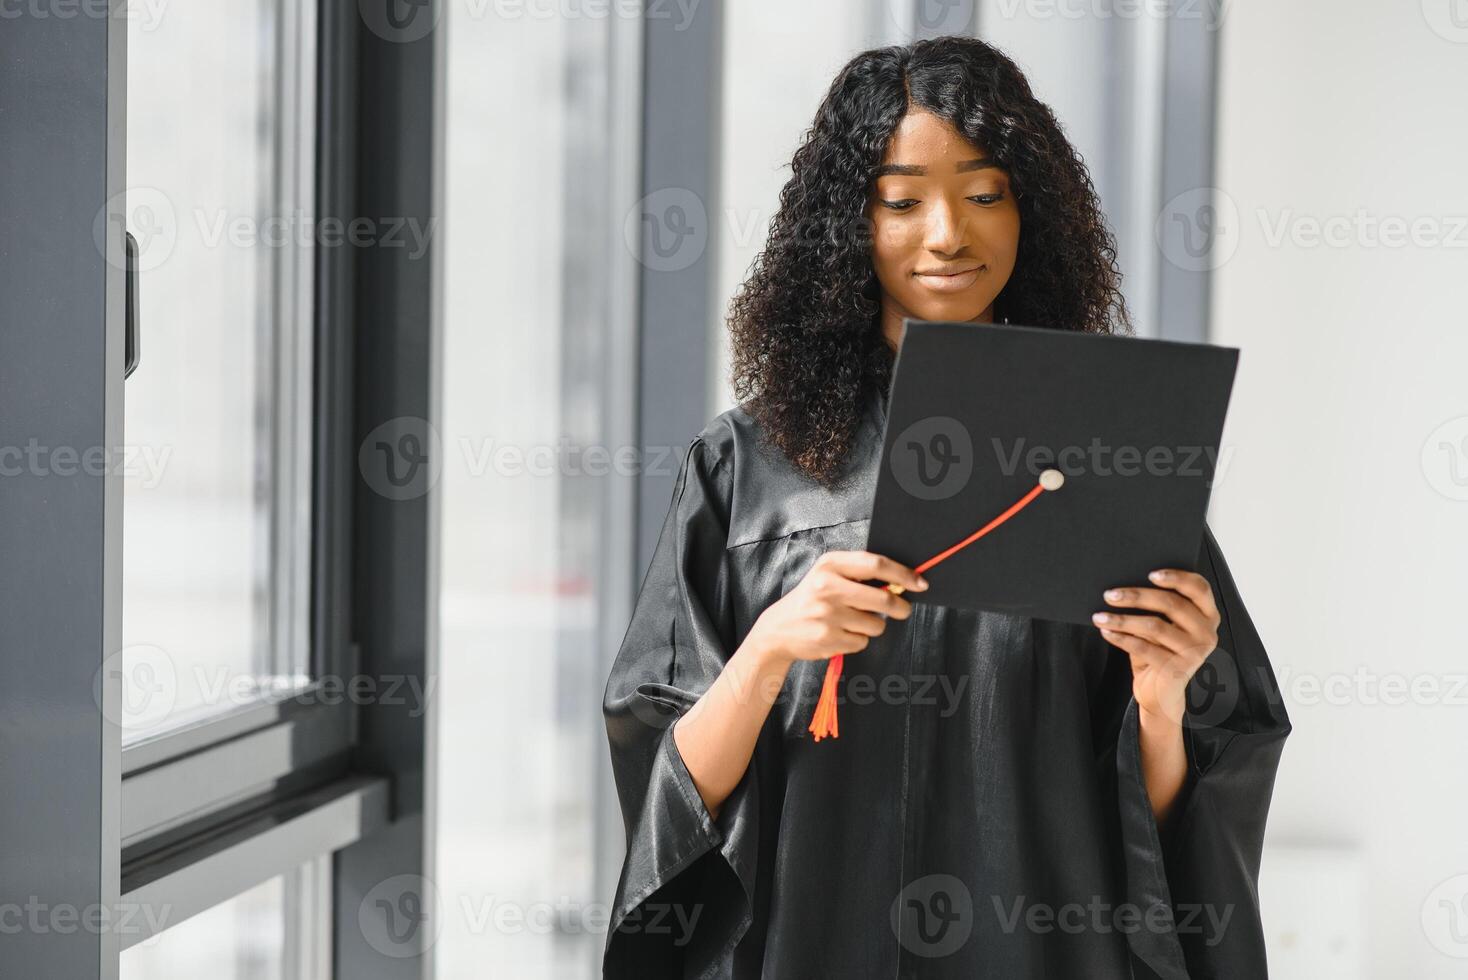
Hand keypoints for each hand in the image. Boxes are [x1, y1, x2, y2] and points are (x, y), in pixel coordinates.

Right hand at [745, 550, 926, 665]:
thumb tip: (901, 582)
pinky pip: (862, 642)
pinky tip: (840, 634)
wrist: (778, 630)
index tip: (921, 583)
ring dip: (873, 626)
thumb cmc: (811, 599)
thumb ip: (859, 574)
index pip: (875, 564)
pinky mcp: (828, 638)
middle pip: (883, 598)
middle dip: (900, 607)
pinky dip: (857, 640)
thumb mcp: (827, 575)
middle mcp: (827, 587)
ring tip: (852, 621)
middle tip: (902, 609)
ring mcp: (827, 614)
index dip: (903, 574)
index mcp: (829, 565)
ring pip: (876, 624)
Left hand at [1092, 568, 1220, 725]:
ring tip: (1100, 616)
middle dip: (1136, 596)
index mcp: (1208, 615)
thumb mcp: (1163, 625)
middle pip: (1172, 604)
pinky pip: (1144, 648)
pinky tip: (1106, 632)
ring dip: (1122, 619)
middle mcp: (1207, 632)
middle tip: (1109, 594)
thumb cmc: (1160, 651)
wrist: (1161, 692)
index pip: (1199, 588)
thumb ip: (1157, 607)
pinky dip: (1122, 638)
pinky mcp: (1178, 670)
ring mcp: (1195, 652)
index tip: (1149, 573)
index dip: (1176, 577)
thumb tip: (1125, 585)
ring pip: (1155, 626)